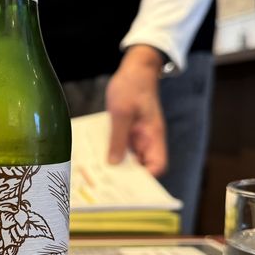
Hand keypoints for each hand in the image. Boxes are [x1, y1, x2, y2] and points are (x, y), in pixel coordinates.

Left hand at [105, 45, 166, 175]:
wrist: (135, 69)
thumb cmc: (132, 86)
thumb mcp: (121, 112)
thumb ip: (118, 138)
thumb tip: (114, 163)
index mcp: (154, 136)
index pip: (157, 166)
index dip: (146, 178)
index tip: (128, 185)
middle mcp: (148, 140)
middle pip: (142, 167)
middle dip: (126, 176)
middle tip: (106, 184)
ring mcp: (138, 137)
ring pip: (130, 159)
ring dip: (117, 165)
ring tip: (98, 174)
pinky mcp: (128, 132)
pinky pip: (121, 147)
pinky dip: (111, 152)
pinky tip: (96, 156)